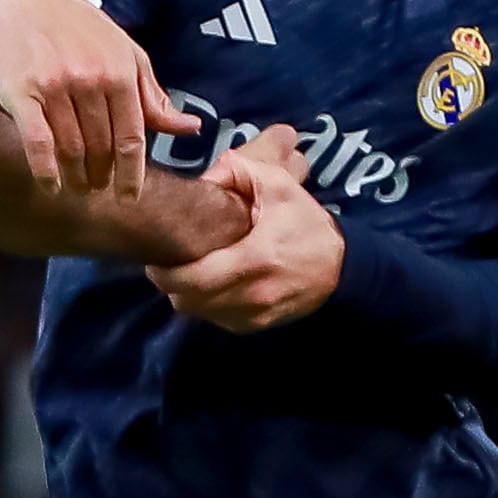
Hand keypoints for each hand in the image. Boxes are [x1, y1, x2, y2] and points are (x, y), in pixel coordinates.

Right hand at [0, 0, 193, 192]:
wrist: (28, 0)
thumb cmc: (82, 31)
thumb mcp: (126, 55)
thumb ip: (153, 96)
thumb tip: (191, 128)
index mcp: (119, 73)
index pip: (132, 138)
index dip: (132, 174)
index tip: (129, 197)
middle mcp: (89, 81)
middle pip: (101, 147)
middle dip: (102, 176)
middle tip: (98, 189)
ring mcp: (54, 88)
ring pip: (71, 148)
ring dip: (76, 177)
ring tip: (77, 188)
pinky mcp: (21, 93)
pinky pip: (37, 142)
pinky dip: (45, 170)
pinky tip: (51, 185)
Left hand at [151, 129, 345, 333]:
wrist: (340, 267)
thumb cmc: (305, 223)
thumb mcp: (279, 186)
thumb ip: (241, 171)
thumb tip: (205, 176)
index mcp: (255, 258)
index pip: (191, 279)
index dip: (164, 272)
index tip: (157, 255)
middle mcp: (252, 293)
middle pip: (186, 301)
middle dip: (169, 283)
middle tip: (165, 264)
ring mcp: (254, 314)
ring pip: (197, 313)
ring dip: (185, 294)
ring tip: (186, 271)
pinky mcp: (255, 326)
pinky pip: (215, 320)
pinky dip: (205, 304)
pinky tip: (209, 284)